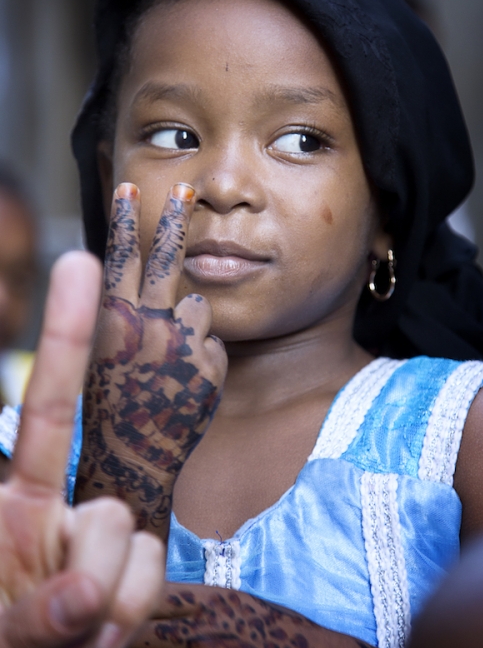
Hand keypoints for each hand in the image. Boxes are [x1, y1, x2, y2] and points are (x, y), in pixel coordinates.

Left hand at [0, 251, 164, 647]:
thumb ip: (22, 621)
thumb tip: (83, 601)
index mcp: (14, 502)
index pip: (49, 405)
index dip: (67, 334)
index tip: (83, 261)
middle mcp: (63, 510)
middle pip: (106, 508)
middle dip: (85, 580)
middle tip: (52, 644)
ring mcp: (103, 546)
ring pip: (135, 545)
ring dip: (103, 612)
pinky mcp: (133, 579)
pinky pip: (154, 578)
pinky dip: (127, 620)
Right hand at [75, 183, 226, 538]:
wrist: (134, 459)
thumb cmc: (112, 406)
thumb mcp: (104, 355)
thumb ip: (124, 317)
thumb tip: (145, 283)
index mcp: (112, 322)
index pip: (119, 258)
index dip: (125, 220)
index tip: (130, 189)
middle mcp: (147, 326)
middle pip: (167, 259)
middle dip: (175, 218)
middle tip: (187, 188)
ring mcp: (182, 344)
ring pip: (199, 307)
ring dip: (190, 325)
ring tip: (171, 363)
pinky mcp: (211, 365)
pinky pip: (213, 345)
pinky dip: (203, 359)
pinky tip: (186, 385)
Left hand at [123, 582, 400, 647]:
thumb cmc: (284, 640)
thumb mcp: (244, 606)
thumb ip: (200, 606)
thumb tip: (150, 604)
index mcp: (215, 600)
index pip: (149, 593)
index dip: (123, 604)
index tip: (110, 614)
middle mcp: (209, 631)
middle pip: (135, 631)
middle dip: (116, 644)